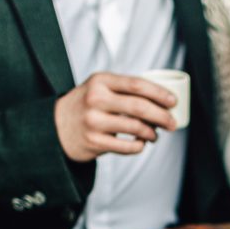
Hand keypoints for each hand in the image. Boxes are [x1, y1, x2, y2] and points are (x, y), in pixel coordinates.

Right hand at [54, 72, 177, 161]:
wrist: (55, 126)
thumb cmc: (86, 105)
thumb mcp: (99, 87)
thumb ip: (124, 89)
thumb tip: (161, 101)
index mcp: (101, 81)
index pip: (137, 84)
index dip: (159, 93)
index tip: (174, 101)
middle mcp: (96, 99)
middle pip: (139, 107)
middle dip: (162, 116)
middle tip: (173, 123)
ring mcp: (94, 121)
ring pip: (135, 128)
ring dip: (152, 133)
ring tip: (155, 135)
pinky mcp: (94, 142)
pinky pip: (126, 147)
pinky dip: (139, 146)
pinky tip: (141, 144)